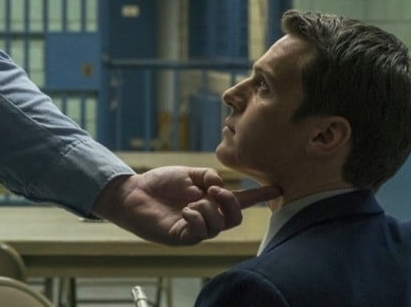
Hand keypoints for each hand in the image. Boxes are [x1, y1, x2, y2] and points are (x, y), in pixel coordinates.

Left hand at [90, 166, 280, 245]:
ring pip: (218, 226)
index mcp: (210, 200)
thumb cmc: (158, 183)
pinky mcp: (181, 237)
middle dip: (230, 204)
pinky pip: (199, 233)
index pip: (239, 200)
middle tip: (215, 191)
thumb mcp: (188, 173)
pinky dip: (196, 218)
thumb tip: (220, 186)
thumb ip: (207, 176)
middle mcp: (206, 216)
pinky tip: (185, 211)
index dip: (259, 196)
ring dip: (208, 209)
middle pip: (234, 219)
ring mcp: (194, 229)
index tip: (278, 188)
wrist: (132, 192)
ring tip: (191, 201)